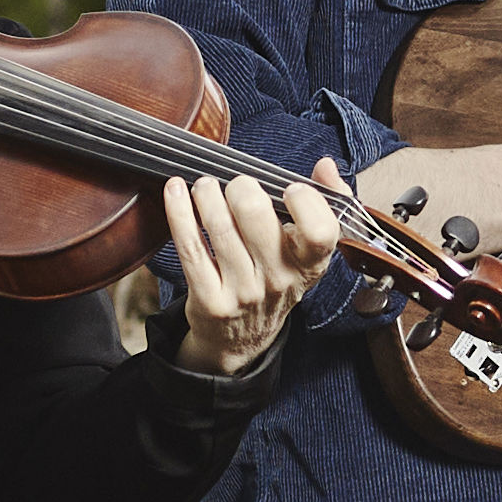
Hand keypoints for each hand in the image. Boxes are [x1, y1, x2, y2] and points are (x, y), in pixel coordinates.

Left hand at [166, 169, 326, 371]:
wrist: (243, 336)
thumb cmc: (275, 278)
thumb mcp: (307, 250)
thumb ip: (324, 204)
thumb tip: (326, 165)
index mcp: (310, 265)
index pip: (320, 231)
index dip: (307, 202)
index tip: (290, 188)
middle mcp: (279, 280)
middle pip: (257, 217)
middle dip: (241, 187)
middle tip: (235, 186)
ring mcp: (243, 293)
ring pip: (219, 227)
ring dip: (207, 193)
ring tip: (204, 186)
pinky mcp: (210, 300)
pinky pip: (190, 247)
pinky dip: (179, 212)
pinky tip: (175, 192)